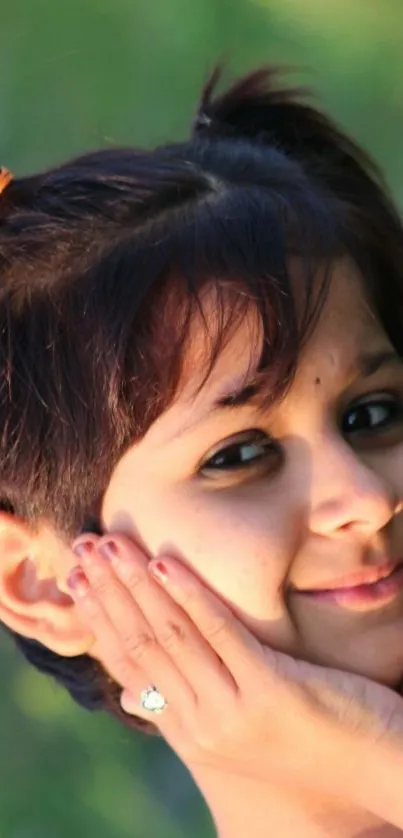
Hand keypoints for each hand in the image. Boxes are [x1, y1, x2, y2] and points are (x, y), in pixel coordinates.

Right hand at [67, 533, 402, 814]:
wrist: (373, 767)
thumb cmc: (304, 737)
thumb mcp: (233, 726)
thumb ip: (181, 706)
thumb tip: (126, 694)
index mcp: (188, 731)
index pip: (130, 666)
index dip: (98, 619)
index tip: (75, 580)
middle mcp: (202, 726)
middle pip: (141, 646)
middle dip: (108, 591)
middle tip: (83, 547)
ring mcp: (233, 712)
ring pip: (171, 636)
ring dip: (135, 584)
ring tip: (111, 544)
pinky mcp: (270, 693)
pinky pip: (221, 634)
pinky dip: (189, 594)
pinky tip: (165, 562)